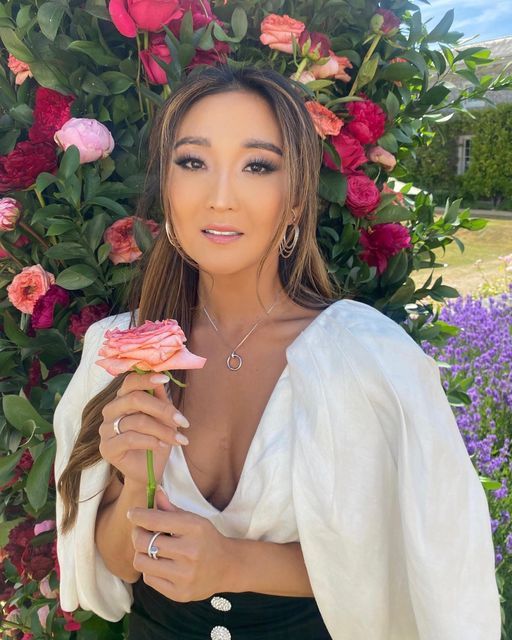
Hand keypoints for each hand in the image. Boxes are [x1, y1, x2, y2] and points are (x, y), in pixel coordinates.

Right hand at [98, 371, 189, 486]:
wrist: (148, 471)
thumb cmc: (156, 440)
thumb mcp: (163, 417)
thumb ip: (160, 398)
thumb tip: (162, 377)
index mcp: (122, 399)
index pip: (130, 382)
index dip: (146, 379)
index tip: (165, 379)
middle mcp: (111, 411)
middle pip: (134, 400)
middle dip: (162, 409)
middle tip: (182, 421)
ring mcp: (106, 429)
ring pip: (137, 421)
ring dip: (162, 430)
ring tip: (178, 438)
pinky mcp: (107, 448)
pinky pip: (130, 439)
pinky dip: (151, 441)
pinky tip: (162, 445)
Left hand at [128, 487, 232, 601]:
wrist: (227, 566)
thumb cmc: (206, 539)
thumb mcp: (194, 520)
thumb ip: (171, 508)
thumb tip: (155, 492)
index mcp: (194, 528)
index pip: (155, 520)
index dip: (138, 516)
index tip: (132, 513)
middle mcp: (189, 552)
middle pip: (143, 542)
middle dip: (137, 533)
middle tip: (140, 531)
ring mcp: (184, 575)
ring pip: (141, 562)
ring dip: (141, 553)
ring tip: (150, 548)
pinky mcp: (179, 593)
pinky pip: (148, 579)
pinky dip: (149, 569)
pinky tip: (160, 563)